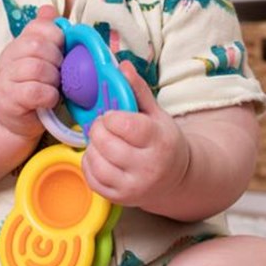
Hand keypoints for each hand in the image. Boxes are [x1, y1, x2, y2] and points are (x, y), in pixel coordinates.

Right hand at [0, 5, 62, 140]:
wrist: (8, 118)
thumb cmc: (29, 85)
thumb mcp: (36, 58)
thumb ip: (44, 34)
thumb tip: (49, 9)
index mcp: (18, 43)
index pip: (38, 26)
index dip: (56, 36)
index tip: (62, 50)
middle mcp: (9, 57)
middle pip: (38, 46)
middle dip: (57, 59)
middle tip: (60, 71)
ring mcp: (6, 78)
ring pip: (37, 68)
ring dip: (54, 79)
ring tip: (55, 86)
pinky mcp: (10, 100)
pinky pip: (34, 91)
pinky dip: (49, 95)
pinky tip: (50, 99)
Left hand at [81, 61, 189, 209]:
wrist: (176, 179)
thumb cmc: (163, 141)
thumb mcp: (156, 112)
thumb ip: (137, 89)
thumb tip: (122, 66)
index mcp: (158, 141)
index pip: (123, 125)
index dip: (110, 116)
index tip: (112, 114)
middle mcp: (147, 167)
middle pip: (107, 143)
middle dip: (99, 129)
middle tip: (103, 125)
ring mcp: (133, 187)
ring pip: (97, 162)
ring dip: (92, 147)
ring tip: (102, 141)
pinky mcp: (120, 199)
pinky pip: (92, 180)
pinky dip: (89, 164)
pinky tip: (99, 156)